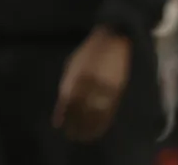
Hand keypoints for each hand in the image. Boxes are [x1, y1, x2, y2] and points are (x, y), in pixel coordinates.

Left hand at [53, 27, 130, 141]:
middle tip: (71, 135)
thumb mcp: (73, 63)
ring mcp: (106, 86)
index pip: (68, 99)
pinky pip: (109, 111)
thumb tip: (62, 104)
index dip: (63, 114)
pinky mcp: (118, 90)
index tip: (59, 126)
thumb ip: (67, 83)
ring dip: (89, 127)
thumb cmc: (89, 51)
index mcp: (77, 73)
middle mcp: (90, 81)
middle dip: (75, 123)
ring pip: (95, 113)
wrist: (114, 39)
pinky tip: (98, 129)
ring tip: (83, 137)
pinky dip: (102, 122)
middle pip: (81, 108)